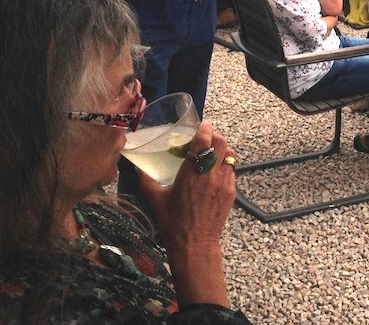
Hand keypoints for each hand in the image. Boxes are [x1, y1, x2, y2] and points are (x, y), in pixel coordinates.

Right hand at [139, 120, 236, 252]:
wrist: (195, 244)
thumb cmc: (173, 222)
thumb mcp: (156, 200)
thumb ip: (146, 180)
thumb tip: (137, 167)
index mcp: (192, 173)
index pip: (203, 141)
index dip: (204, 129)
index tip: (202, 125)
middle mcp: (211, 174)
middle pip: (222, 143)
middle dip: (215, 136)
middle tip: (206, 137)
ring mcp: (224, 183)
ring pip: (230, 156)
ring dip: (223, 150)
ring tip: (213, 152)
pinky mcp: (231, 192)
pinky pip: (232, 171)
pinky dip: (226, 165)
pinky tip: (216, 171)